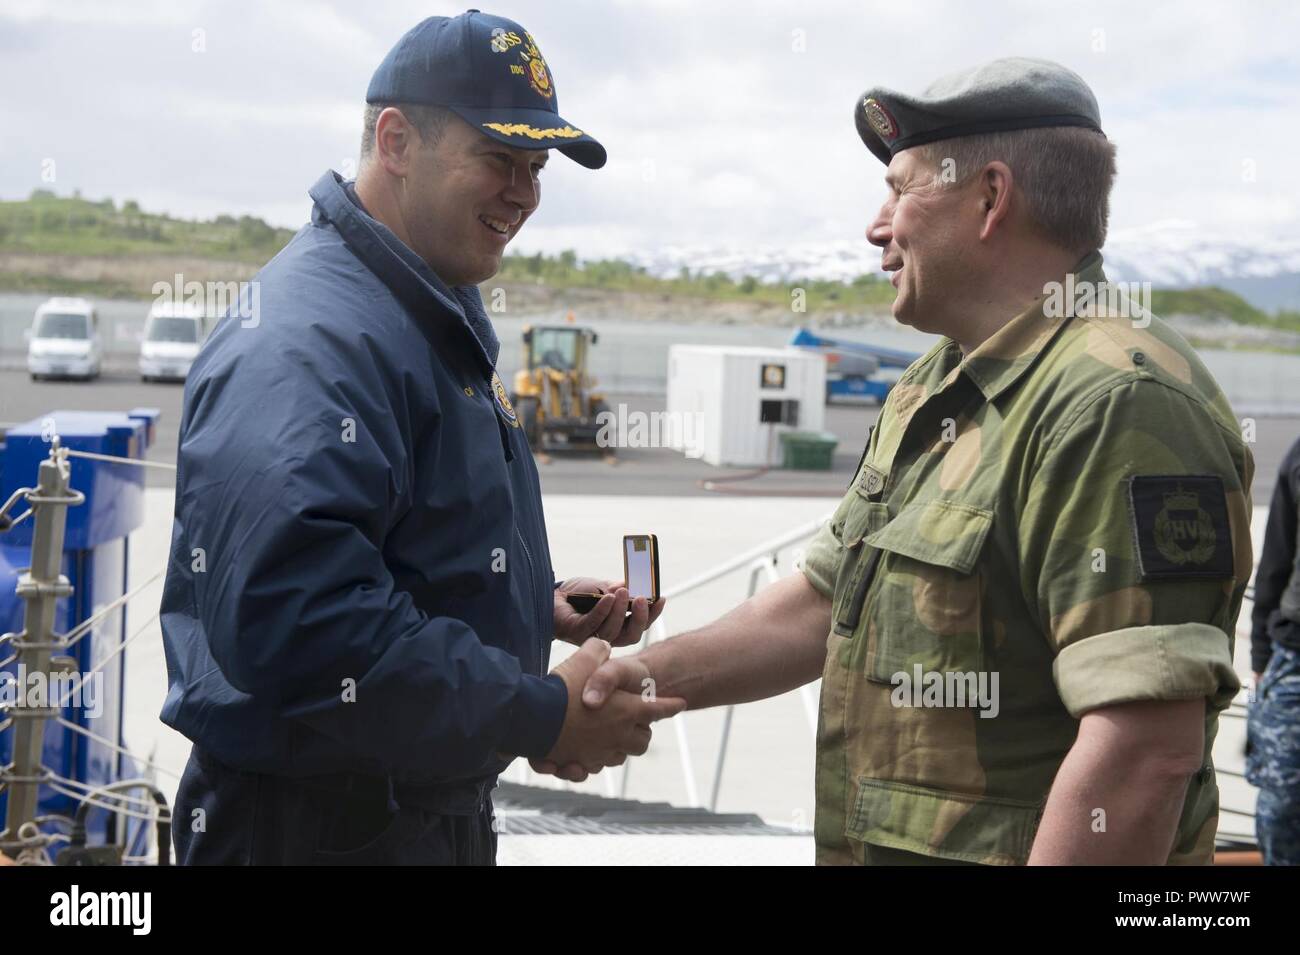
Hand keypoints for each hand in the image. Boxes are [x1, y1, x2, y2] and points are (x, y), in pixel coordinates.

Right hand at [530, 637, 683, 782]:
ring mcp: (601, 753)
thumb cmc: (562, 689)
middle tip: (634, 723)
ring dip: (618, 748)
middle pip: (643, 741)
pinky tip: (585, 752)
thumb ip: (597, 650)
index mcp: (629, 710)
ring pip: (620, 756)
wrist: (532, 719)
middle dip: (641, 732)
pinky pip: (595, 767)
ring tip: (609, 736)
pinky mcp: (581, 764)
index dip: (671, 706)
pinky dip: (594, 760)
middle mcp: (620, 736)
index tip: (680, 703)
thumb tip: (603, 646)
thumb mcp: (584, 659)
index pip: (660, 709)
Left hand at [554, 576, 665, 647]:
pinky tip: (607, 596)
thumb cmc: (578, 594)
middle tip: (643, 599)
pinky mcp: (577, 633)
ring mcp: (592, 637)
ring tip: (622, 591)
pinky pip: (593, 623)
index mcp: (619, 627)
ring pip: (613, 631)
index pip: (640, 625)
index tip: (661, 598)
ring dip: (620, 610)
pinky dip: (602, 610)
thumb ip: (619, 589)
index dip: (653, 614)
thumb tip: (636, 586)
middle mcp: (608, 636)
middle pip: (631, 635)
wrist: (551, 596)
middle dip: (640, 618)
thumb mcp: (604, 588)